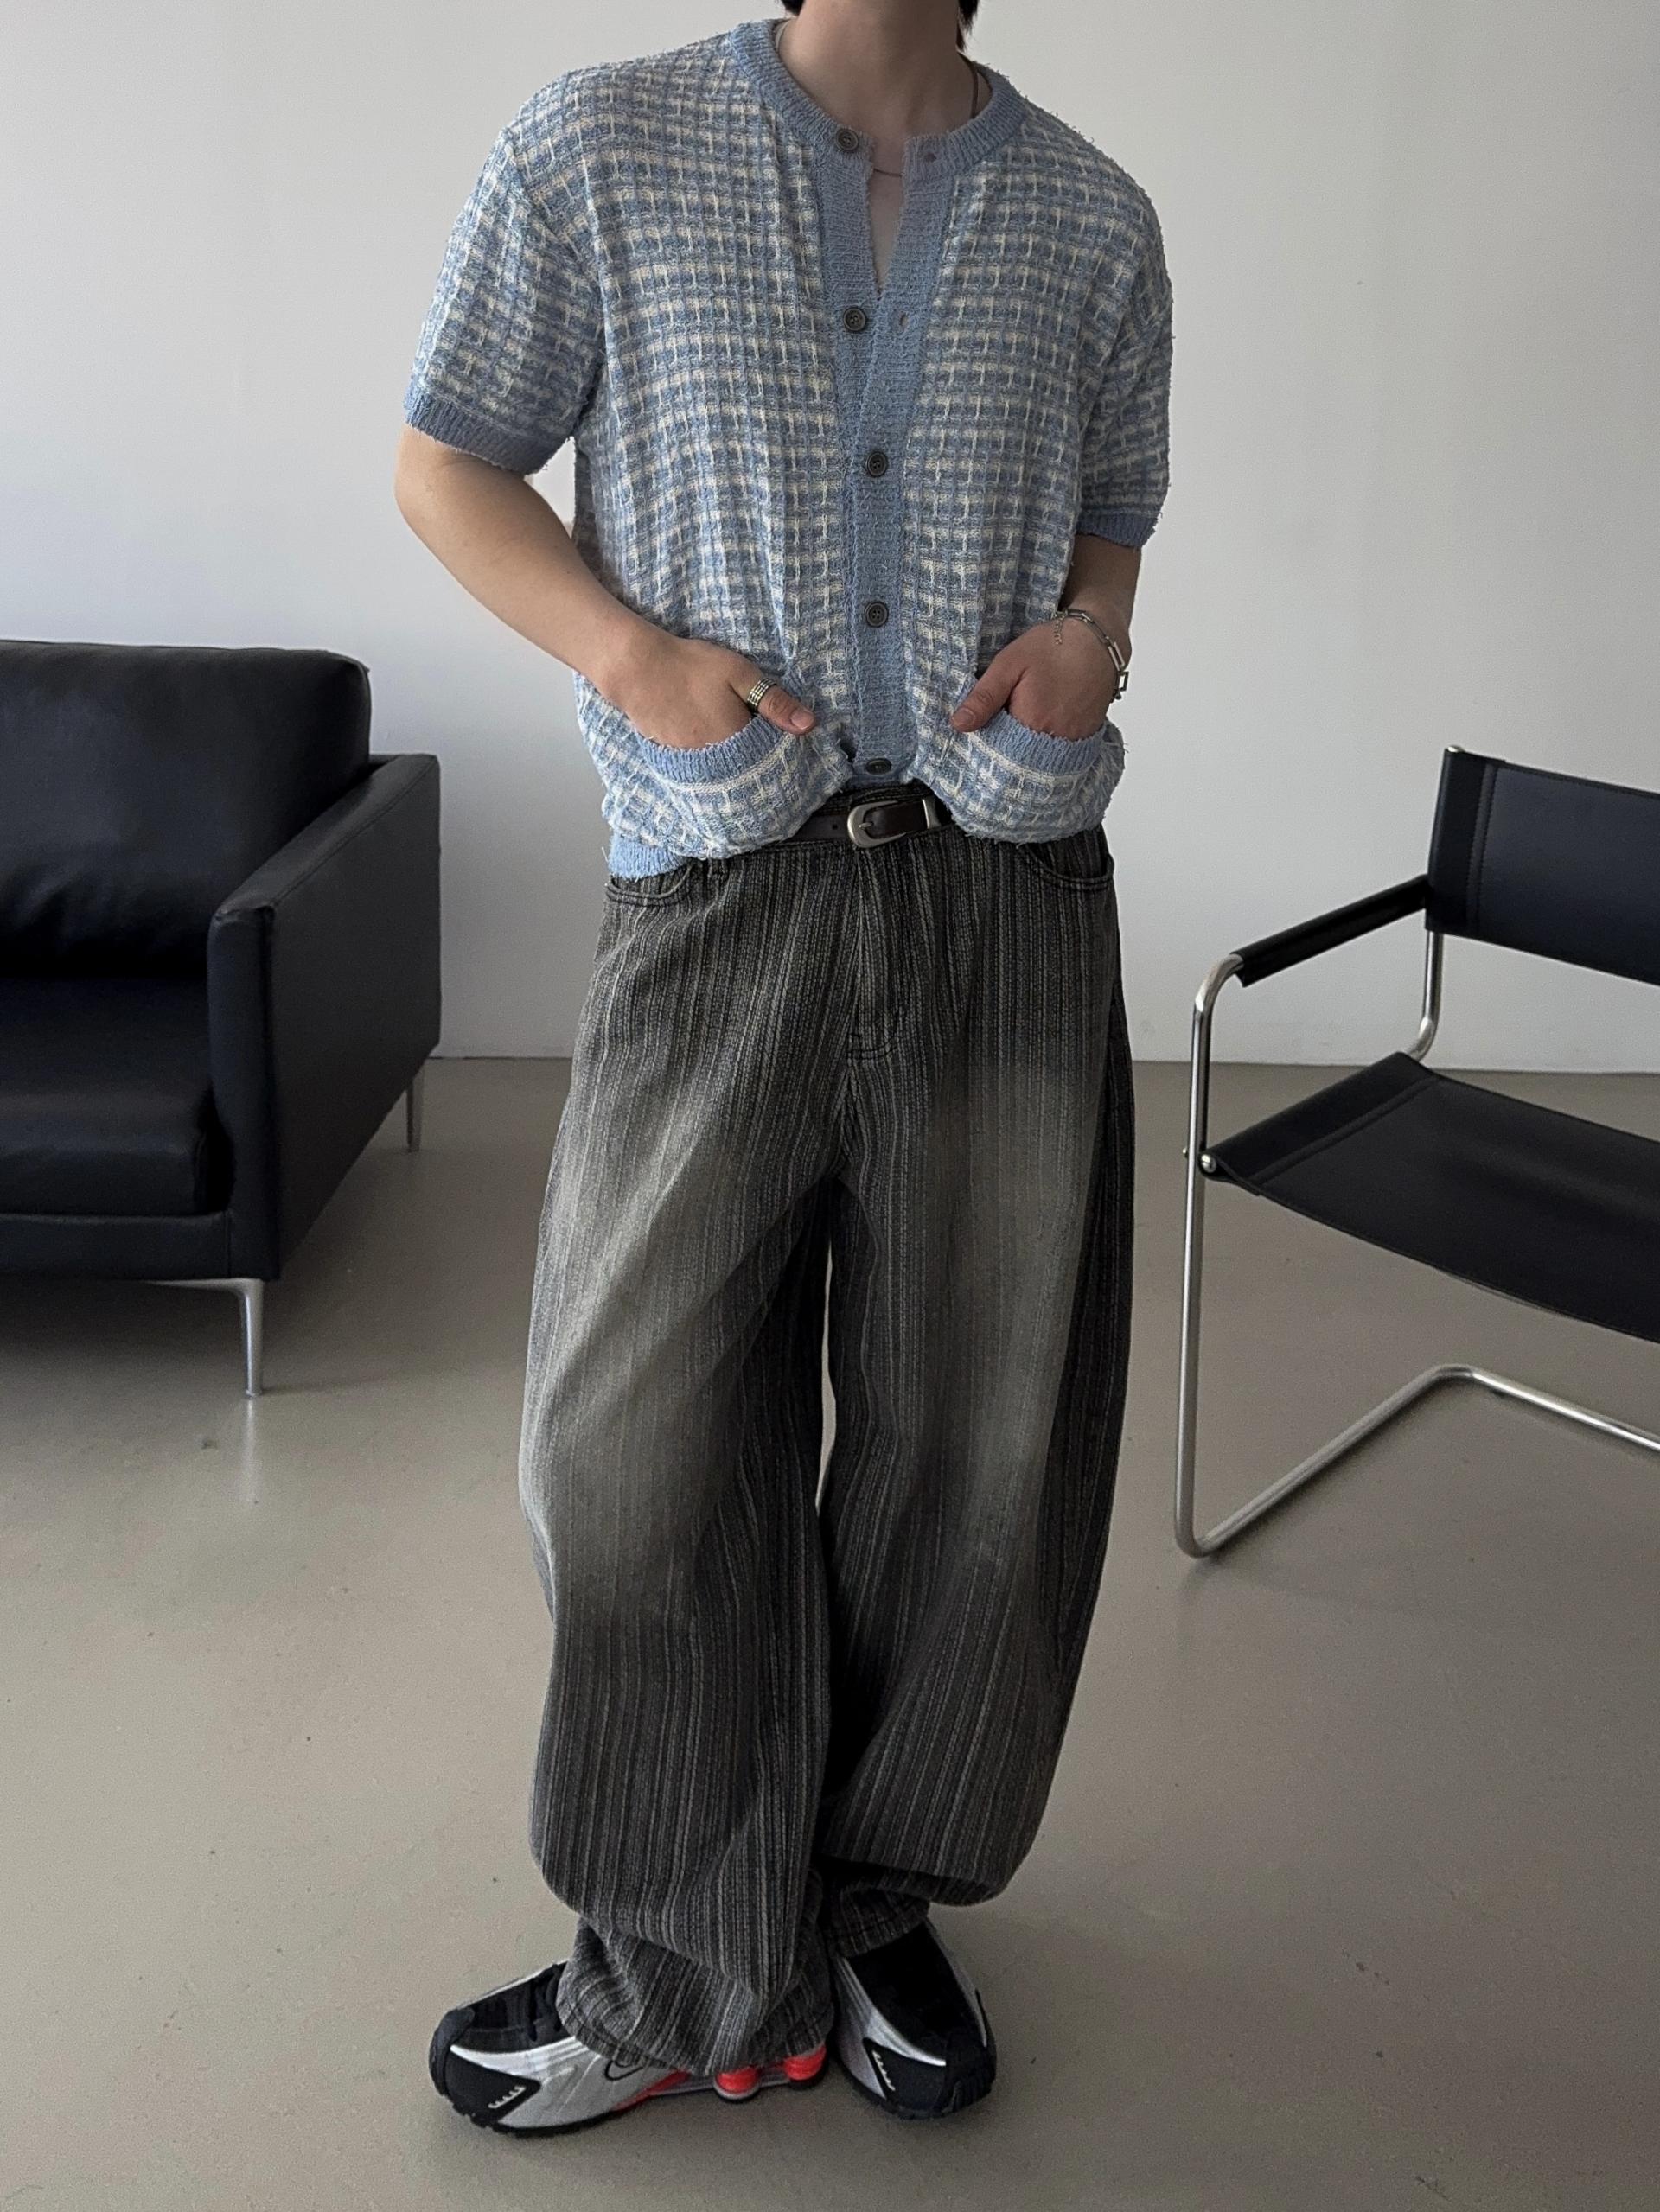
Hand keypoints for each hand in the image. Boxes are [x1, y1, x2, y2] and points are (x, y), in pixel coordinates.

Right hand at [606, 629, 817, 750]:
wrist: (636, 668)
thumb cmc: (691, 666)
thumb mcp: (740, 675)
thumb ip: (775, 702)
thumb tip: (810, 725)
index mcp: (737, 740)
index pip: (767, 753)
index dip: (773, 743)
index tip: (774, 731)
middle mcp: (715, 758)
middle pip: (743, 764)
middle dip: (751, 753)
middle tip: (749, 729)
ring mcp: (689, 759)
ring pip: (718, 765)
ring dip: (727, 754)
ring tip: (725, 731)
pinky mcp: (669, 753)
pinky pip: (696, 761)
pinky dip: (704, 752)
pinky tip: (702, 733)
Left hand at [949, 617, 1121, 741]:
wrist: (1097, 639)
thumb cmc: (1053, 646)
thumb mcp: (1009, 664)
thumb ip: (984, 697)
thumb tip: (959, 724)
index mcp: (1028, 723)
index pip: (996, 750)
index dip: (987, 740)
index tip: (983, 728)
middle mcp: (1052, 739)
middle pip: (1018, 758)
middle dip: (1006, 745)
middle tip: (1005, 719)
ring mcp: (1072, 741)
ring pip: (1039, 756)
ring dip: (1027, 746)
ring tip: (1025, 719)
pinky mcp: (1085, 737)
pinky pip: (1060, 752)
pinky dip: (1047, 743)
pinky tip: (1044, 722)